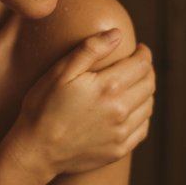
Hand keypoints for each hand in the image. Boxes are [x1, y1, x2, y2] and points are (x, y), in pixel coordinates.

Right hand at [10, 30, 154, 177]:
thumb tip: (117, 34)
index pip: (142, 64)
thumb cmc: (43, 106)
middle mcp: (121, 110)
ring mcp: (122, 132)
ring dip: (146, 91)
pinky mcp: (119, 150)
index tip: (140, 49)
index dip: (144, 53)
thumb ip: (90, 49)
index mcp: (109, 86)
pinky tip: (132, 110)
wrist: (36, 149)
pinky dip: (143, 115)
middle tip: (137, 64)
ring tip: (135, 84)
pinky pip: (143, 128)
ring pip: (149, 106)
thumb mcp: (61, 71)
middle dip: (146, 70)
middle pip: (149, 84)